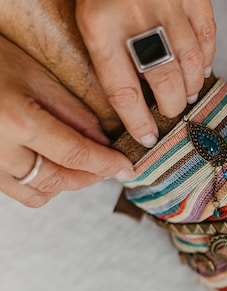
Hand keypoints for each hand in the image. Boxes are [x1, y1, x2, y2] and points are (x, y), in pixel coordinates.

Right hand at [0, 36, 133, 207]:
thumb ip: (73, 113)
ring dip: (67, 184)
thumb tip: (105, 143)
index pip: (74, 154)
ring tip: (82, 165)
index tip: (126, 168)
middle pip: (58, 180)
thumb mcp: (35, 76)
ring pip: (38, 193)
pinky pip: (18, 191)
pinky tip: (52, 165)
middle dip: (91, 176)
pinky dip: (41, 185)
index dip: (106, 164)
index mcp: (16, 121)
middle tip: (110, 166)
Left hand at [76, 0, 215, 147]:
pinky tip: (203, 69)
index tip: (145, 139)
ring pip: (191, 63)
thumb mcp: (86, 11)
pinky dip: (208, 57)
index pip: (123, 90)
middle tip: (169, 118)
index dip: (137, 121)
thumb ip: (103, 45)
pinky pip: (207, 35)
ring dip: (190, 86)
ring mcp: (170, 5)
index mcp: (99, 23)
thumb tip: (128, 92)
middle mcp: (137, 18)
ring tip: (186, 97)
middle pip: (163, 82)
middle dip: (169, 108)